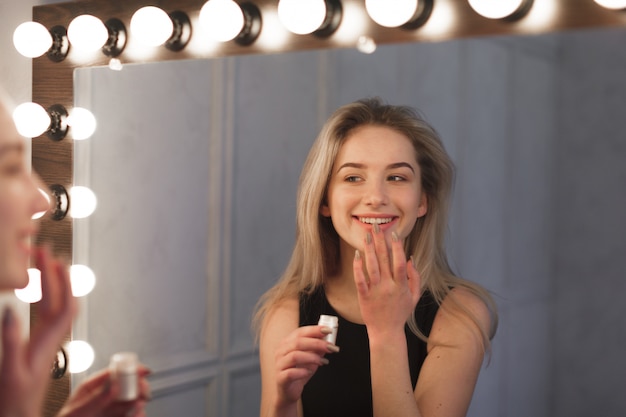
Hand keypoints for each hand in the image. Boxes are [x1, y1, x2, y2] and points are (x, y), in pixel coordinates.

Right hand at [0, 246, 76, 416]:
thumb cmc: (15, 401)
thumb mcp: (10, 370)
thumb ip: (12, 340)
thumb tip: (11, 309)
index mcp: (49, 343)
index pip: (66, 307)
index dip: (64, 283)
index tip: (57, 262)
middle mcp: (52, 339)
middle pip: (60, 300)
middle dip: (56, 275)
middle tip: (45, 252)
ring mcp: (45, 340)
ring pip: (53, 305)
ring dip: (50, 284)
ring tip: (42, 262)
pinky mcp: (37, 344)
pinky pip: (44, 314)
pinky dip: (41, 297)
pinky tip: (35, 290)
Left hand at [57, 366, 151, 416]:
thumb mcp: (77, 412)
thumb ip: (96, 399)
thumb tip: (115, 384)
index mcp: (91, 387)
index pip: (114, 371)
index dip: (131, 368)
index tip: (142, 371)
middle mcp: (104, 397)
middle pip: (129, 384)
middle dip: (139, 387)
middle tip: (143, 393)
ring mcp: (110, 409)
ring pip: (133, 400)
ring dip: (140, 402)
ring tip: (138, 408)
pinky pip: (132, 413)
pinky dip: (138, 413)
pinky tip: (137, 414)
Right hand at [273, 325, 335, 406]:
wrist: (289, 391)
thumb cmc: (299, 371)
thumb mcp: (311, 357)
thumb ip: (318, 348)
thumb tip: (328, 340)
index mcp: (287, 343)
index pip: (300, 332)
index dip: (314, 330)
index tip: (328, 330)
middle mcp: (281, 351)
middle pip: (298, 342)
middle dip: (317, 343)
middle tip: (330, 347)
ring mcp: (279, 364)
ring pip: (295, 356)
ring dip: (312, 357)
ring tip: (323, 362)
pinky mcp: (280, 378)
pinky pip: (291, 373)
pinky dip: (302, 372)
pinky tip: (308, 372)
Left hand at [353, 225, 420, 339]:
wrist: (386, 332)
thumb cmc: (401, 313)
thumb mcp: (414, 297)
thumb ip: (415, 277)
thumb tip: (411, 258)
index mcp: (401, 286)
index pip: (400, 262)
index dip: (397, 247)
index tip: (394, 233)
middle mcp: (388, 287)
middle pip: (384, 260)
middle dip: (380, 242)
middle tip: (376, 226)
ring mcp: (375, 291)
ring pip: (372, 267)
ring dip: (369, 250)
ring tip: (366, 236)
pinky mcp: (364, 296)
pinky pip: (360, 279)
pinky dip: (358, 267)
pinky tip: (357, 255)